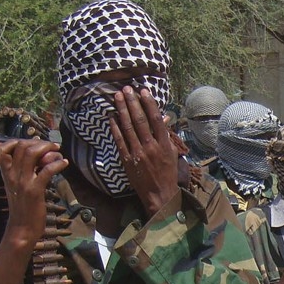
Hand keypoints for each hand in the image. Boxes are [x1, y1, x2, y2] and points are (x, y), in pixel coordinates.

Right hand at [0, 139, 65, 246]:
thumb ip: (24, 172)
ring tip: (58, 152)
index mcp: (7, 173)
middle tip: (53, 147)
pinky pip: (46, 170)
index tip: (35, 144)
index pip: (7, 148)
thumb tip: (39, 158)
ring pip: (32, 154)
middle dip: (40, 143)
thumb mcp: (18, 187)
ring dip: (48, 149)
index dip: (22, 141)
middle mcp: (12, 174)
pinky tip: (64, 163)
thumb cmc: (22, 208)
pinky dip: (57, 163)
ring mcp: (23, 182)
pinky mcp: (34, 190)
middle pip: (23, 146)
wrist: (21, 228)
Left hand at [110, 86, 178, 215]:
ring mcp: (137, 153)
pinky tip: (111, 116)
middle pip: (140, 120)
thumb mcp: (172, 152)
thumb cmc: (167, 173)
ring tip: (117, 97)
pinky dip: (115, 127)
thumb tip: (163, 117)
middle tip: (126, 89)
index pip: (155, 119)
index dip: (148, 103)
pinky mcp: (127, 160)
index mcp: (164, 144)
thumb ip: (166, 134)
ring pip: (128, 127)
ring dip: (122, 110)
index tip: (142, 91)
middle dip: (132, 102)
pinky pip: (119, 140)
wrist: (159, 195)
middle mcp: (151, 147)